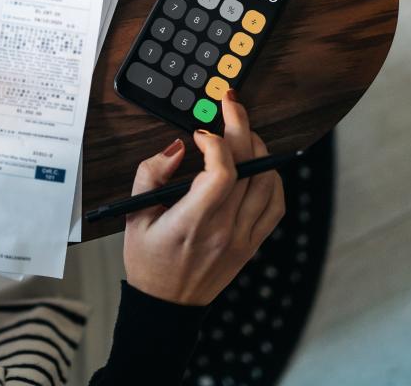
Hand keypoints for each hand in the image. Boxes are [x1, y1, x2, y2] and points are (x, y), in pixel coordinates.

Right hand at [123, 89, 284, 305]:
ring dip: (258, 148)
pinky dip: (272, 178)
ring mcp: (243, 237)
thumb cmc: (148, 261)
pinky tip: (259, 165)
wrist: (167, 306)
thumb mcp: (134, 215)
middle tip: (230, 104)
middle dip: (240, 125)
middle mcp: (224, 229)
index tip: (199, 133)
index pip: (221, 172)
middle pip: (248, 166)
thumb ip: (150, 174)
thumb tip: (177, 147)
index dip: (216, 143)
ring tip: (243, 132)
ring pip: (268, 181)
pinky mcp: (253, 243)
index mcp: (192, 222)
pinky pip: (275, 204)